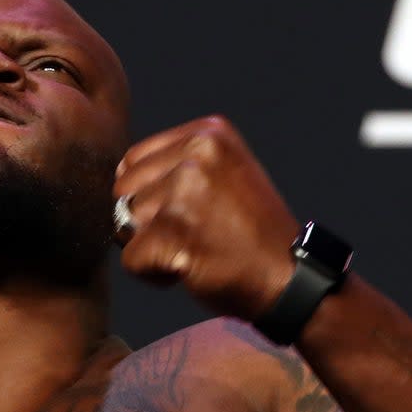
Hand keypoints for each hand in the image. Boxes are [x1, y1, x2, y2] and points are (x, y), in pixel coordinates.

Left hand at [113, 115, 298, 318]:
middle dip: (146, 221)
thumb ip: (178, 165)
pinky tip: (192, 268)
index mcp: (208, 134)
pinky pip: (131, 259)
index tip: (190, 212)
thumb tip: (120, 177)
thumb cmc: (253, 235)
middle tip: (192, 233)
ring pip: (125, 224)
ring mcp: (185, 191)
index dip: (149, 195)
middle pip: (123, 191)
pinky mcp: (175, 230)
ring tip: (196, 249)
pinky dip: (154, 275)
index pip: (134, 160)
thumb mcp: (224, 175)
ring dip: (152, 247)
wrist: (290, 278)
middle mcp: (196, 154)